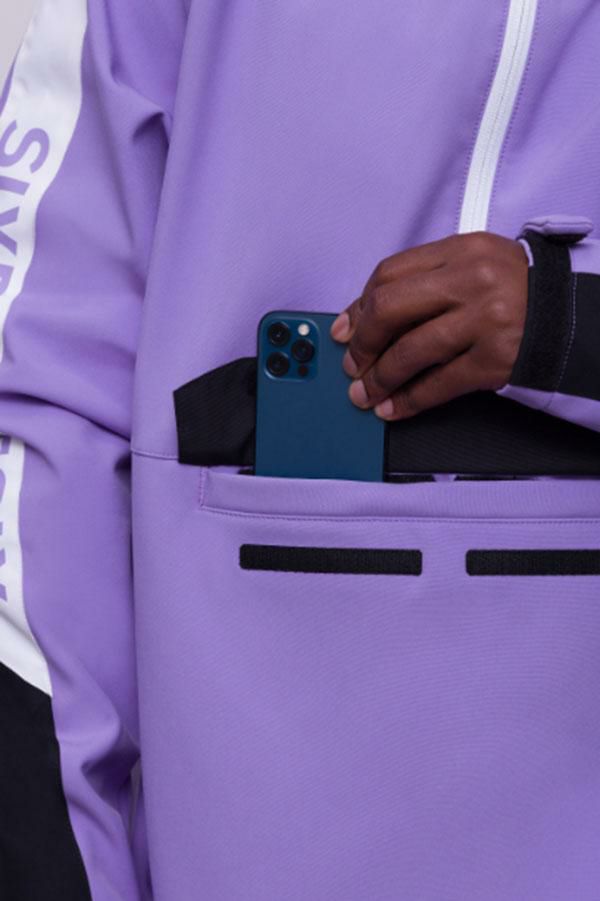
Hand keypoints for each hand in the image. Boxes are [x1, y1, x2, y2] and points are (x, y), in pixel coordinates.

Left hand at [330, 231, 528, 419]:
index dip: (359, 307)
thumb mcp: (473, 269)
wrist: (572, 318)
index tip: (345, 330)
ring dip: (380, 378)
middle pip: (391, 308)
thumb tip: (362, 319)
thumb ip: (424, 283)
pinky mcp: (495, 359)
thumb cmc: (516, 294)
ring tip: (365, 393)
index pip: (390, 274)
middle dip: (363, 343)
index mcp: (461, 250)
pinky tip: (393, 408)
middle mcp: (472, 280)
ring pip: (410, 351)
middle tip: (352, 364)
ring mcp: (485, 320)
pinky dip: (409, 400)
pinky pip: (439, 384)